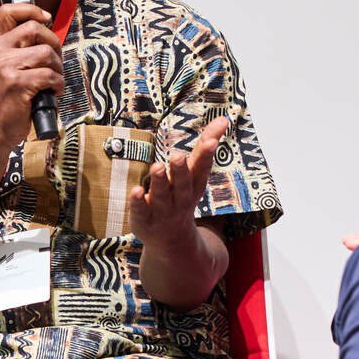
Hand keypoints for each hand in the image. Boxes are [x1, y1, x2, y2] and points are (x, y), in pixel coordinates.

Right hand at [0, 1, 62, 150]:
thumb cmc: (7, 98)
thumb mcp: (3, 66)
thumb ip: (18, 47)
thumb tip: (46, 29)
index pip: (8, 11)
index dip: (31, 9)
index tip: (45, 18)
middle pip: (35, 29)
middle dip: (53, 44)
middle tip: (54, 62)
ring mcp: (5, 67)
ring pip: (46, 53)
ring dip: (57, 68)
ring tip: (52, 81)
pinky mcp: (17, 83)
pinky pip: (50, 75)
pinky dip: (58, 84)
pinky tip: (52, 92)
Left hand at [129, 116, 227, 250]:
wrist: (172, 241)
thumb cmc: (183, 197)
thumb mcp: (196, 174)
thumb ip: (205, 147)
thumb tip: (223, 118)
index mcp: (194, 185)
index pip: (202, 168)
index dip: (206, 155)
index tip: (211, 141)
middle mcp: (181, 198)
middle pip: (182, 184)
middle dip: (180, 170)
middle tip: (177, 155)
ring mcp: (163, 211)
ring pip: (162, 196)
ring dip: (160, 182)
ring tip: (157, 166)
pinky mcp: (145, 220)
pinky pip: (141, 211)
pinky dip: (139, 202)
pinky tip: (135, 191)